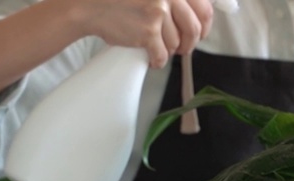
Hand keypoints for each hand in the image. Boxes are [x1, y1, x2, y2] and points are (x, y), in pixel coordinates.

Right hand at [73, 0, 214, 67]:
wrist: (89, 4)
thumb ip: (172, 0)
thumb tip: (195, 17)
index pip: (204, 8)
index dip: (204, 25)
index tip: (200, 33)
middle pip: (194, 29)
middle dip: (189, 43)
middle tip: (182, 47)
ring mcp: (159, 13)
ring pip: (176, 43)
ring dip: (169, 50)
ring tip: (157, 48)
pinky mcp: (148, 32)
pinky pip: (162, 55)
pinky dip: (158, 61)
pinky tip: (152, 59)